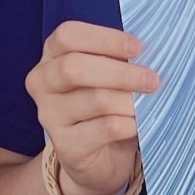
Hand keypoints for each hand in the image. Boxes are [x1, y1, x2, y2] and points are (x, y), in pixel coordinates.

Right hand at [25, 21, 157, 194]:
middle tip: (152, 80)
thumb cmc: (106, 104)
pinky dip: (130, 123)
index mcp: (51, 55)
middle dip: (121, 73)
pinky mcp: (66, 145)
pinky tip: (138, 124)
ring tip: (148, 104)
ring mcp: (50, 115)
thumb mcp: (108, 75)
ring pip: (97, 100)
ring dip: (130, 101)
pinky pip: (107, 128)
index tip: (137, 48)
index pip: (67, 35)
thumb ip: (119, 59)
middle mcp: (42, 82)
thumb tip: (150, 53)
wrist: (97, 158)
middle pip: (75, 68)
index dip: (104, 38)